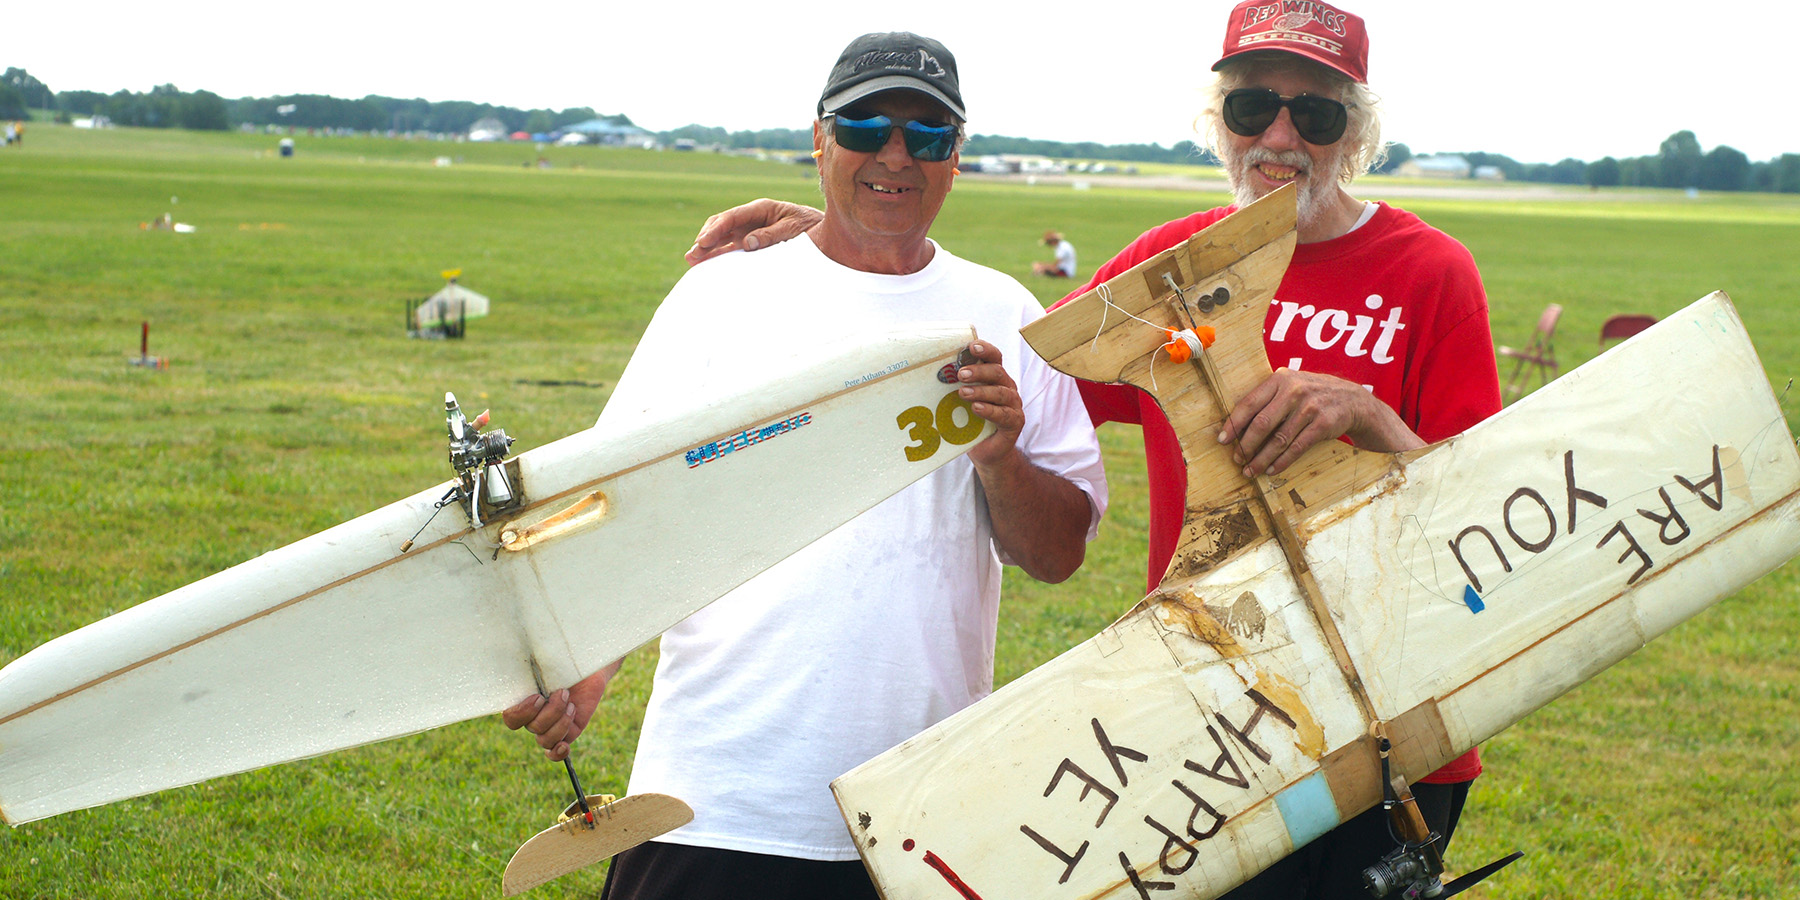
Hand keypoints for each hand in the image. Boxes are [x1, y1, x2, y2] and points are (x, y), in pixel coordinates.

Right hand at [501, 661, 619, 760]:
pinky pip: (555, 752)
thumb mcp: (549, 661)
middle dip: (551, 711)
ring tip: (571, 704)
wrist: (589, 665)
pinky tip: (563, 746)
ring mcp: (550, 726)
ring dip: (560, 722)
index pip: (511, 717)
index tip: (537, 697)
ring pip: (545, 739)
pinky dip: (557, 752)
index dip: (521, 712)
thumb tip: (518, 652)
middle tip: (563, 693)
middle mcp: (533, 716)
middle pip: (532, 727)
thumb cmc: (565, 660)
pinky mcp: (568, 732)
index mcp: (523, 700)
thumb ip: (533, 665)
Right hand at [685, 199, 822, 265]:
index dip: (715, 229)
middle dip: (706, 239)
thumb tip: (748, 243)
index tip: (703, 242)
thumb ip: (772, 235)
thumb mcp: (794, 229)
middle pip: (722, 225)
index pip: (732, 217)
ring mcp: (749, 230)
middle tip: (693, 255)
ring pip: (723, 237)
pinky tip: (706, 263)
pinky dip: (719, 255)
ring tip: (692, 260)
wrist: (825, 232)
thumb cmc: (810, 226)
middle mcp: (751, 218)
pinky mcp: (751, 243)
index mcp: (761, 208)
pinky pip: (731, 248)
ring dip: (707, 248)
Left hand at [955, 341, 1024, 465]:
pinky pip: (1004, 414)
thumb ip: (955, 387)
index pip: (994, 357)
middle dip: (979, 371)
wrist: (987, 451)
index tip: (971, 346)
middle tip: (960, 374)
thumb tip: (930, 374)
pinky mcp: (1015, 422)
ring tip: (963, 392)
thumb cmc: (972, 422)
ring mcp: (1013, 404)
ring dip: (981, 390)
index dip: (985, 350)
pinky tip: (976, 408)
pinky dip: (990, 410)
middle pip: (997, 372)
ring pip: (1000, 392)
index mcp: (995, 377)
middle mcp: (1007, 387)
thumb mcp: (961, 402)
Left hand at [1218, 369, 1423, 476]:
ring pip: (1278, 439)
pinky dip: (1282, 461)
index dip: (1234, 424)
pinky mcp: (1323, 424)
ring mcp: (1310, 407)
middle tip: (1237, 459)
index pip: (1249, 403)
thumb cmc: (1312, 394)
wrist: (1352, 399)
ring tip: (1250, 470)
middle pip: (1262, 423)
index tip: (1222, 440)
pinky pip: (1296, 447)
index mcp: (1280, 379)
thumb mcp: (1291, 385)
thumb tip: (1236, 425)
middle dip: (1245, 445)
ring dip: (1261, 458)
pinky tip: (1271, 470)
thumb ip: (1268, 398)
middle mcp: (1294, 391)